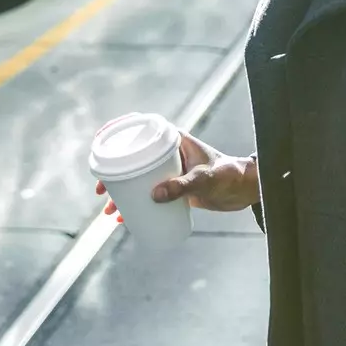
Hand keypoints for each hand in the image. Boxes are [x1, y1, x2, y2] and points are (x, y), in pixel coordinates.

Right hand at [93, 132, 257, 217]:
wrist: (245, 190)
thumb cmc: (228, 175)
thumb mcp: (203, 179)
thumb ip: (182, 186)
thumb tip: (153, 196)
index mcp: (174, 139)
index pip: (141, 127)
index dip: (118, 130)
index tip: (101, 140)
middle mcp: (169, 152)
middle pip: (133, 157)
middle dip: (112, 173)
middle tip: (101, 192)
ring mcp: (170, 170)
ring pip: (138, 178)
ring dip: (121, 193)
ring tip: (110, 211)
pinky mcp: (174, 187)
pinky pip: (149, 193)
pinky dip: (136, 204)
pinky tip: (125, 218)